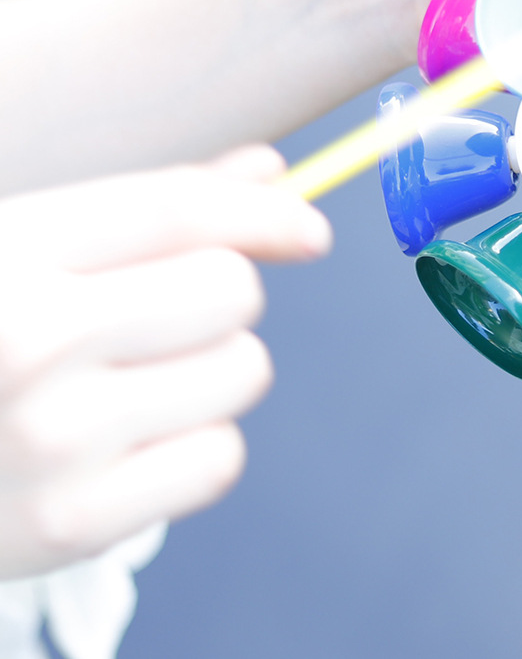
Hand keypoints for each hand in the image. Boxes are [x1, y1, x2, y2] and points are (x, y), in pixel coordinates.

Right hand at [0, 146, 330, 578]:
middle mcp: (30, 340)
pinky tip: (127, 448)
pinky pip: (221, 459)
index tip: (312, 232)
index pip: (175, 209)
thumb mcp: (27, 254)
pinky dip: (194, 448)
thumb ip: (152, 211)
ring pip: (242, 371)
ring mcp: (52, 440)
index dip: (263, 212)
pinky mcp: (71, 527)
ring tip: (130, 385)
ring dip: (212, 372)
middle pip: (231, 290)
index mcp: (10, 253)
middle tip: (155, 322)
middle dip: (218, 298)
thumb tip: (276, 173)